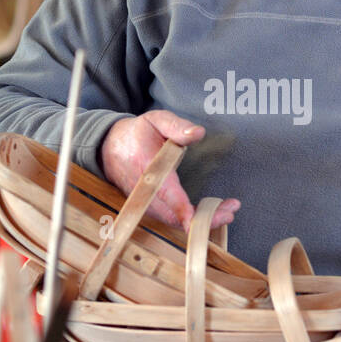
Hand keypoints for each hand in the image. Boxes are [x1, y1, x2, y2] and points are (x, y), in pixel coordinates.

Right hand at [99, 110, 239, 231]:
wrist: (109, 149)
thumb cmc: (137, 133)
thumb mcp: (155, 120)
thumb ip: (176, 126)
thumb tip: (198, 133)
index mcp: (147, 167)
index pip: (164, 192)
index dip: (180, 208)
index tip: (195, 219)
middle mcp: (144, 191)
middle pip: (173, 215)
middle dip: (203, 219)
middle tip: (231, 211)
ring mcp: (145, 203)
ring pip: (173, 221)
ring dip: (201, 221)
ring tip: (228, 211)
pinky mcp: (149, 208)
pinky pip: (171, 220)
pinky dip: (192, 220)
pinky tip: (212, 213)